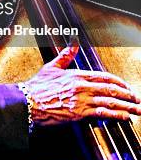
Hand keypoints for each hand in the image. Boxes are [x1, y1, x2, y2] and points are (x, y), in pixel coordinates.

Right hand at [24, 45, 140, 125]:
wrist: (29, 101)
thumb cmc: (39, 86)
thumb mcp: (52, 66)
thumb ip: (66, 55)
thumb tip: (74, 43)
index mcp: (78, 74)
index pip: (105, 77)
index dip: (119, 82)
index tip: (127, 87)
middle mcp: (82, 86)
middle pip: (111, 89)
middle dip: (128, 94)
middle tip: (137, 99)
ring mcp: (82, 99)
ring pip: (110, 101)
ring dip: (127, 105)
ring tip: (137, 109)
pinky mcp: (80, 113)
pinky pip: (103, 113)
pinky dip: (116, 114)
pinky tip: (125, 116)